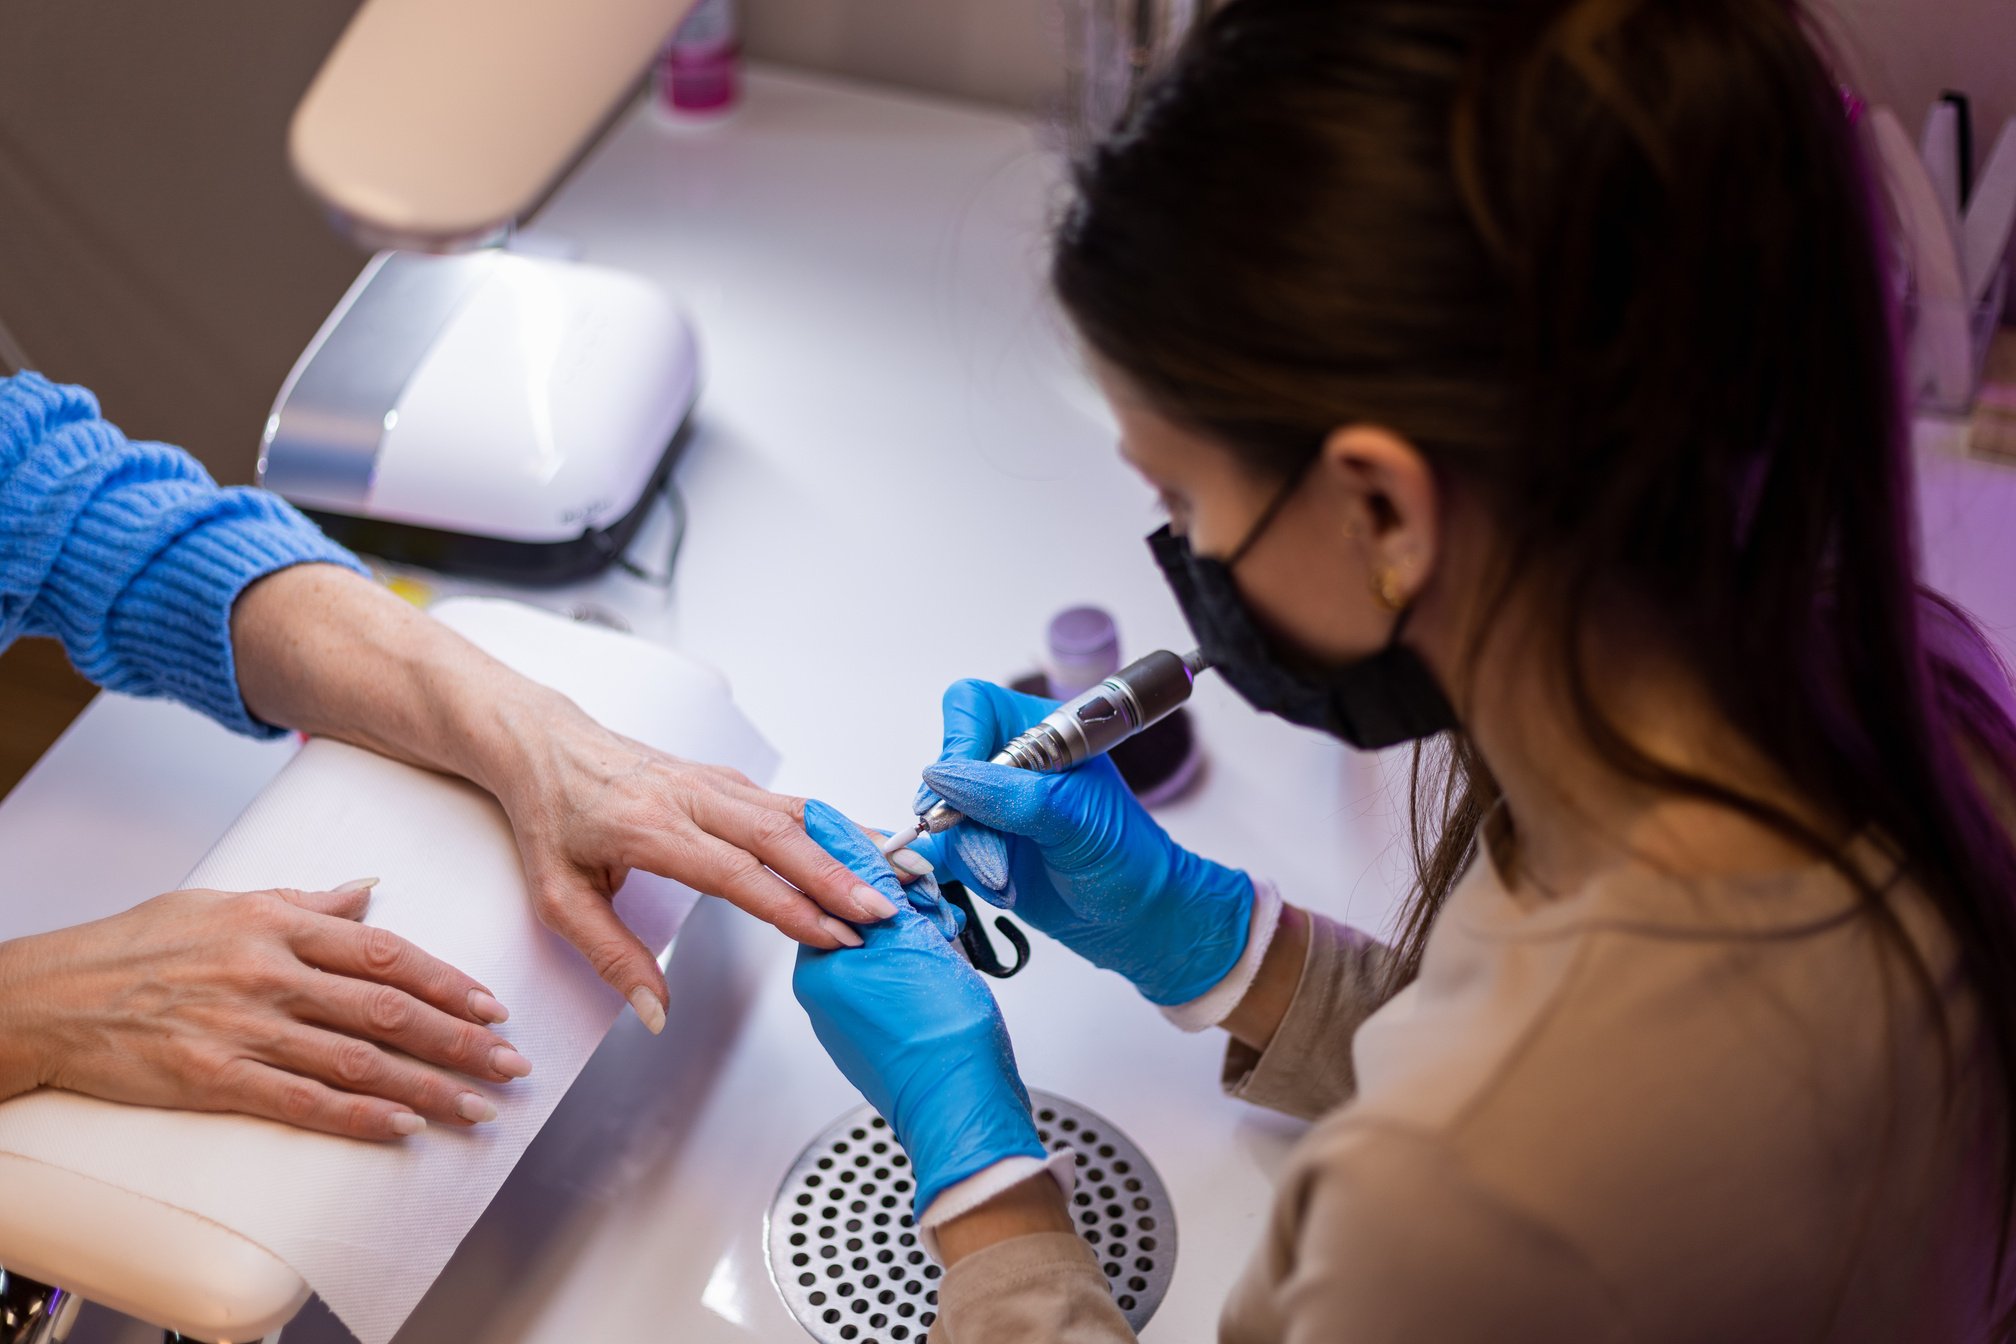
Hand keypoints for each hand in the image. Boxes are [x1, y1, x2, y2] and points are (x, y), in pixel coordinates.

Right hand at [0, 881, 528, 1139]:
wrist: (51, 995)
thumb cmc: (136, 944)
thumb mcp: (226, 901)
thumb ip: (307, 901)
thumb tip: (369, 889)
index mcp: (280, 924)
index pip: (388, 954)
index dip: (449, 982)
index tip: (493, 1005)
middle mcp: (272, 974)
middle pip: (387, 1010)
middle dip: (460, 1039)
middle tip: (511, 1062)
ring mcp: (247, 1028)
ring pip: (357, 1061)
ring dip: (427, 1085)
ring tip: (476, 1104)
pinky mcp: (217, 1078)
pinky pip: (303, 1101)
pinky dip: (359, 1115)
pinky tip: (404, 1126)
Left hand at [489, 713, 902, 1031]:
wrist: (545, 744)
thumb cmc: (552, 816)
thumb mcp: (558, 898)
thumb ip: (612, 956)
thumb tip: (656, 1011)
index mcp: (651, 828)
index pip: (736, 873)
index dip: (791, 907)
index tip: (834, 935)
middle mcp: (692, 797)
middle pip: (782, 837)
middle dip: (839, 877)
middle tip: (884, 913)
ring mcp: (716, 782)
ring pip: (797, 812)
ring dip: (850, 846)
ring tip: (901, 874)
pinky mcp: (728, 779)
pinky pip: (791, 803)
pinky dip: (836, 826)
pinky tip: (869, 845)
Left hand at [792, 800, 1046, 1215]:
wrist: (964, 1103)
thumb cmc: (938, 1034)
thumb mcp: (906, 934)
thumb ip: (868, 880)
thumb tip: (833, 831)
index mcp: (819, 967)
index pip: (837, 889)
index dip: (886, 875)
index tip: (917, 875)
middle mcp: (828, 993)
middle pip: (867, 917)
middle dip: (912, 910)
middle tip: (940, 924)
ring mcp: (857, 1017)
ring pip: (892, 948)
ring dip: (928, 939)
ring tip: (950, 956)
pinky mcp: (887, 1034)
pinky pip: (905, 981)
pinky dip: (932, 970)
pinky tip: (951, 980)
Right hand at [913, 679, 1253, 1005]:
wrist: (1134, 916)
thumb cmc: (1125, 855)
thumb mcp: (1074, 817)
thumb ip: (1007, 794)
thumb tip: (940, 777)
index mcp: (1041, 730)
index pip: (971, 707)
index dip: (959, 742)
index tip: (960, 791)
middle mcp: (1007, 762)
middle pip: (945, 768)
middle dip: (966, 821)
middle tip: (997, 860)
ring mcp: (987, 804)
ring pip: (938, 817)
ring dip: (971, 856)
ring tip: (1009, 882)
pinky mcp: (976, 844)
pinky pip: (939, 851)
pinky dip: (961, 873)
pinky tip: (998, 886)